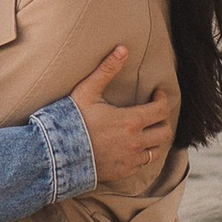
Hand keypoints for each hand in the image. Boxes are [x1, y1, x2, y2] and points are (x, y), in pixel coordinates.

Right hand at [71, 43, 176, 191]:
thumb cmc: (71, 120)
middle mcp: (135, 142)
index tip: (156, 95)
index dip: (162, 100)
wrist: (56, 153)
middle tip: (153, 113)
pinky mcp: (123, 172)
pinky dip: (142, 155)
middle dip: (162, 120)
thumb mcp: (87, 92)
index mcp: (131, 121)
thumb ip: (107, 70)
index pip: (161, 110)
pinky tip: (132, 148)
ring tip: (146, 131)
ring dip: (155, 140)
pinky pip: (143, 165)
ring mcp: (130, 160)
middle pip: (165, 132)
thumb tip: (123, 49)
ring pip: (157, 150)